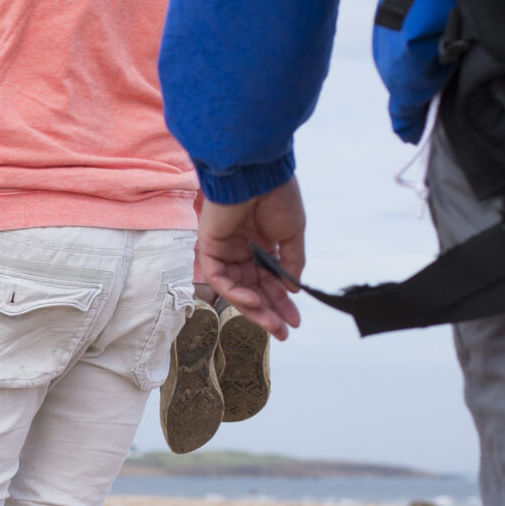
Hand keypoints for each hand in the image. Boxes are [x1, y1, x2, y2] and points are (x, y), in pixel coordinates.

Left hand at [195, 179, 308, 337]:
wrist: (258, 173)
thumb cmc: (277, 195)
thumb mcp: (292, 233)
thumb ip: (291, 262)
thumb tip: (293, 289)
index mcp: (261, 244)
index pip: (269, 281)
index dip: (282, 302)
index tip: (295, 320)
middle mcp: (242, 249)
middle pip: (253, 289)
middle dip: (269, 312)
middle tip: (284, 332)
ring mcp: (225, 249)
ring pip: (236, 288)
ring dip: (253, 308)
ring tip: (272, 324)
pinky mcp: (209, 246)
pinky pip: (219, 277)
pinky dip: (235, 291)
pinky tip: (253, 302)